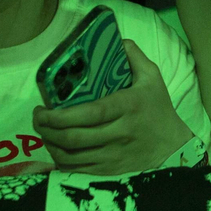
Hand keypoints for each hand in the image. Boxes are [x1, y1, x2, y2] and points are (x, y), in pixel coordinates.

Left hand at [32, 40, 194, 173]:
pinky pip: (77, 169)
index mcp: (128, 107)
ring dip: (50, 144)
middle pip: (73, 136)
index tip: (44, 108)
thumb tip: (116, 40)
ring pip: (71, 155)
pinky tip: (56, 149)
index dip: (61, 115)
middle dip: (47, 128)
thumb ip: (134, 57)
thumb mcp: (153, 78)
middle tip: (38, 117)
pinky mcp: (109, 170)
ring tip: (44, 131)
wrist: (172, 147)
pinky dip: (60, 160)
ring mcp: (113, 155)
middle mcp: (119, 133)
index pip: (90, 113)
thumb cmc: (159, 110)